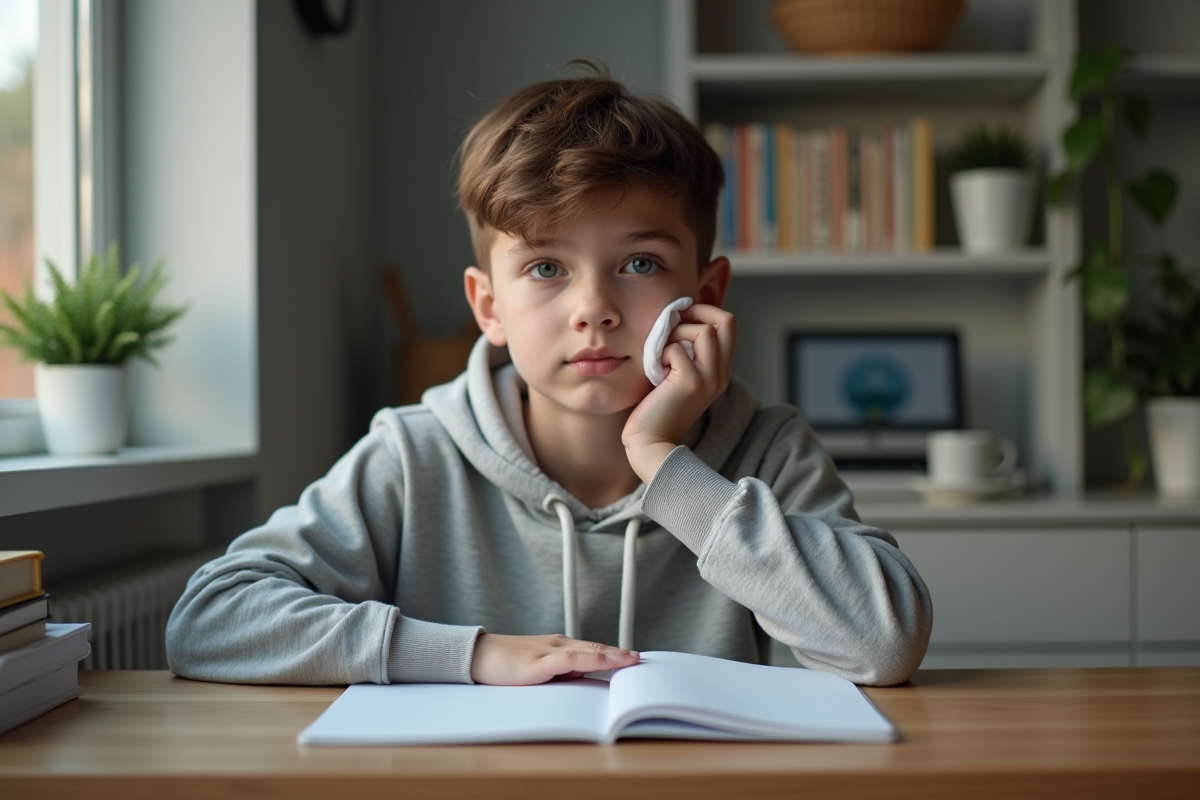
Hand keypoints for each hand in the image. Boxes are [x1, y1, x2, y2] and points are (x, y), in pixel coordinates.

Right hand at [470, 633, 640, 684]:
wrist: (475, 656)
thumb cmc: (504, 665)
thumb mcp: (537, 670)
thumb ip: (560, 672)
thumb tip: (586, 678)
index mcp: (558, 648)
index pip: (593, 649)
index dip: (615, 654)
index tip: (635, 659)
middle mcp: (557, 645)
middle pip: (596, 648)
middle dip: (620, 655)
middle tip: (643, 660)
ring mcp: (548, 652)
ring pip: (588, 651)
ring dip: (613, 655)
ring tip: (633, 660)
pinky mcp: (537, 663)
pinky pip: (570, 659)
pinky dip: (592, 659)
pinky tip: (606, 660)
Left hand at [622, 303, 735, 483]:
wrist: (650, 443)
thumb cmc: (656, 408)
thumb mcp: (678, 376)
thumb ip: (686, 353)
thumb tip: (676, 320)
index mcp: (719, 371)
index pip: (728, 325)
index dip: (705, 312)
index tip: (681, 317)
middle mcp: (720, 373)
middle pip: (727, 320)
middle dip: (699, 311)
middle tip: (675, 320)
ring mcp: (709, 378)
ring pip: (704, 330)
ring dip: (677, 333)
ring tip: (662, 352)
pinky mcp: (691, 383)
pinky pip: (677, 348)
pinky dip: (662, 352)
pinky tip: (656, 371)